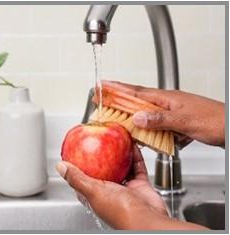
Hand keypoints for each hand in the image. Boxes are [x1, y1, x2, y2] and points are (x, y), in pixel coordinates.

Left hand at [56, 145, 206, 229]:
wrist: (147, 220)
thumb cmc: (120, 212)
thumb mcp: (93, 192)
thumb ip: (77, 179)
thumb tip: (60, 167)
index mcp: (95, 194)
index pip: (84, 176)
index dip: (81, 163)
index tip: (81, 148)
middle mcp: (109, 191)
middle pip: (105, 167)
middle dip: (104, 154)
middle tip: (102, 138)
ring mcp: (125, 187)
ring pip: (121, 165)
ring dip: (120, 153)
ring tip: (118, 138)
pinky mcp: (139, 185)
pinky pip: (136, 166)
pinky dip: (134, 155)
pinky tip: (132, 144)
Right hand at [102, 81, 224, 147]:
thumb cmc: (215, 120)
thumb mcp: (185, 120)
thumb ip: (160, 119)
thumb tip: (136, 118)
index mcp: (166, 99)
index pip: (136, 92)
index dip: (118, 88)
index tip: (103, 84)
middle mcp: (165, 104)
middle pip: (137, 102)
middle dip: (119, 101)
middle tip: (103, 101)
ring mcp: (170, 113)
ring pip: (145, 115)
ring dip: (132, 118)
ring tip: (119, 122)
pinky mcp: (175, 123)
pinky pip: (156, 126)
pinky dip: (149, 132)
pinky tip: (147, 139)